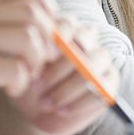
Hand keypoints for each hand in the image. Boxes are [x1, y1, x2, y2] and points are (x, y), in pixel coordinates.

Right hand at [0, 0, 58, 126]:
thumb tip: (45, 18)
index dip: (43, 3)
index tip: (46, 26)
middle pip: (31, 11)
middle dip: (47, 37)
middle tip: (42, 57)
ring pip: (29, 38)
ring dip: (36, 60)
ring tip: (25, 73)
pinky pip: (16, 68)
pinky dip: (21, 82)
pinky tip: (10, 88)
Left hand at [11, 17, 117, 134]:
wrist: (35, 109)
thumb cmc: (28, 83)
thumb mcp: (23, 68)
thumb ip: (33, 54)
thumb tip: (41, 51)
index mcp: (66, 27)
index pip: (67, 25)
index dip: (51, 45)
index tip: (33, 65)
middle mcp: (87, 38)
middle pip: (82, 43)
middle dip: (58, 69)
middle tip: (37, 86)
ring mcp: (101, 58)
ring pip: (93, 66)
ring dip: (67, 88)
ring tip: (47, 102)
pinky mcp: (110, 80)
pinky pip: (104, 88)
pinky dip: (80, 102)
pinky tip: (62, 109)